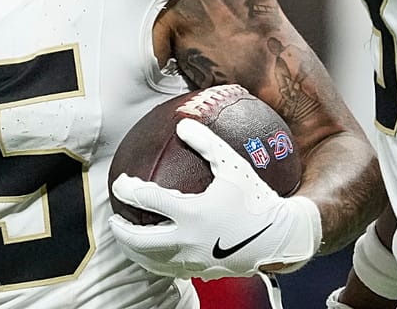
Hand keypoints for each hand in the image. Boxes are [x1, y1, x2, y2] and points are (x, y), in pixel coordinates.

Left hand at [108, 119, 320, 279]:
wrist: (281, 238)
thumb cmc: (257, 199)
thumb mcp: (233, 166)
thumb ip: (206, 143)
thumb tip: (183, 124)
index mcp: (192, 213)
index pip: (147, 200)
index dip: (128, 190)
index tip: (120, 183)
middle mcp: (188, 240)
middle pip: (141, 240)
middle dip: (121, 231)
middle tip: (114, 220)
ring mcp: (194, 260)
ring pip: (152, 260)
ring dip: (134, 250)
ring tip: (127, 240)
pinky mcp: (203, 272)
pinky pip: (171, 270)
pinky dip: (155, 262)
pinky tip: (154, 254)